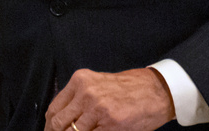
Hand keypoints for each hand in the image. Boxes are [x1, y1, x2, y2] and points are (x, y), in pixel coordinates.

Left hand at [45, 67, 176, 130]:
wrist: (158, 91)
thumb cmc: (132, 88)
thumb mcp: (100, 85)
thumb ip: (80, 99)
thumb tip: (63, 121)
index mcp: (81, 81)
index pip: (54, 109)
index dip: (50, 126)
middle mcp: (86, 93)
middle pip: (58, 124)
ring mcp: (97, 110)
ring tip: (89, 130)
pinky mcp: (110, 124)